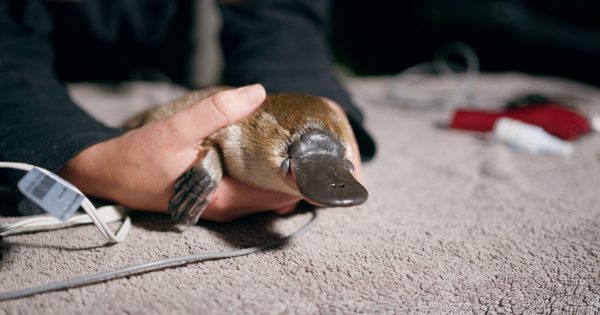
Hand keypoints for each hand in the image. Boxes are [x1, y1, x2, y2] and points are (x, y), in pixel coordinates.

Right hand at [59, 84, 300, 221]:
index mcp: (225, 200)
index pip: (282, 193)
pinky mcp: (217, 198)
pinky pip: (252, 188)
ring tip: (290, 141)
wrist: (108, 175)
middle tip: (306, 138)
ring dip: (281, 170)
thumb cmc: (138, 157)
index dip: (303, 172)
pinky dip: (263, 172)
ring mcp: (223, 206)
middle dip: (296, 170)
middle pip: (280, 195)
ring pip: (267, 192)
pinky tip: (265, 150)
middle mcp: (229, 209)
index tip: (315, 148)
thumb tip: (258, 92)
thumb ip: (217, 112)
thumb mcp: (177, 129)